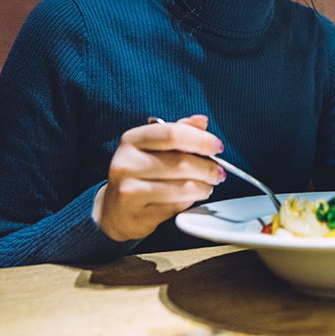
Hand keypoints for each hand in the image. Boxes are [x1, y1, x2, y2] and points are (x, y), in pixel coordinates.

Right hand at [93, 114, 225, 240]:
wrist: (115, 210)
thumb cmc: (139, 173)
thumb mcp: (153, 146)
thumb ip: (178, 131)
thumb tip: (202, 121)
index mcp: (132, 140)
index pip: (173, 134)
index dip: (201, 140)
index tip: (217, 147)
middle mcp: (126, 163)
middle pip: (181, 162)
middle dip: (208, 168)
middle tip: (219, 172)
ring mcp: (129, 190)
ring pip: (183, 187)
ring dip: (204, 187)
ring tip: (208, 186)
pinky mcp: (138, 214)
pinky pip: (177, 206)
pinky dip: (191, 202)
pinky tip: (191, 198)